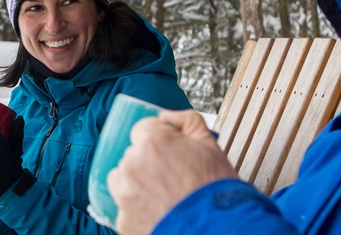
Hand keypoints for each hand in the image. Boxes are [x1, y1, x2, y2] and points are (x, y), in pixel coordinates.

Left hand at [107, 110, 237, 234]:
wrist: (219, 228)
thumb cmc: (216, 189)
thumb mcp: (210, 145)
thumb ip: (186, 121)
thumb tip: (166, 116)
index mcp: (151, 142)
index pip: (141, 130)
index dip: (158, 141)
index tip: (170, 154)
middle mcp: (132, 164)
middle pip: (132, 156)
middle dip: (148, 164)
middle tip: (171, 179)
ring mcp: (125, 194)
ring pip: (122, 181)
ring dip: (136, 186)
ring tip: (162, 197)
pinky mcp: (123, 220)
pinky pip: (124, 208)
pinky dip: (138, 211)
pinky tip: (159, 213)